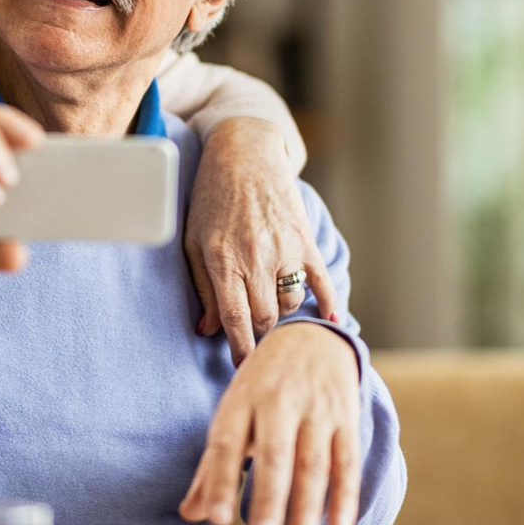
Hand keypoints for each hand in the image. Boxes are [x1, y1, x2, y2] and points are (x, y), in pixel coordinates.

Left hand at [179, 322, 360, 524]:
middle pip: (273, 454)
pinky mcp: (345, 416)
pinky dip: (345, 492)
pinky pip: (346, 457)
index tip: (215, 519)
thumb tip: (189, 514)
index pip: (226, 443)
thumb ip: (212, 466)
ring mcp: (314, 407)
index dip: (220, 480)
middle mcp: (277, 401)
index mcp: (240, 400)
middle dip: (269, 497)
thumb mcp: (232, 413)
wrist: (309, 337)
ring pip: (312, 461)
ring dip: (306, 505)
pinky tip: (338, 524)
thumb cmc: (261, 386)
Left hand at [185, 117, 337, 364]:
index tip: (243, 371)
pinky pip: (322, 282)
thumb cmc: (210, 198)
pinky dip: (328, 305)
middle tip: (255, 339)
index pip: (234, 319)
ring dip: (281, 313)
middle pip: (264, 317)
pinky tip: (329, 320)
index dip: (240, 351)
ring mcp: (285, 248)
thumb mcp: (194, 240)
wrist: (244, 153)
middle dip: (259, 334)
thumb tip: (208, 330)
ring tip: (270, 308)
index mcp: (222, 259)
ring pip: (290, 303)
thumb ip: (202, 286)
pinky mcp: (306, 240)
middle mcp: (255, 257)